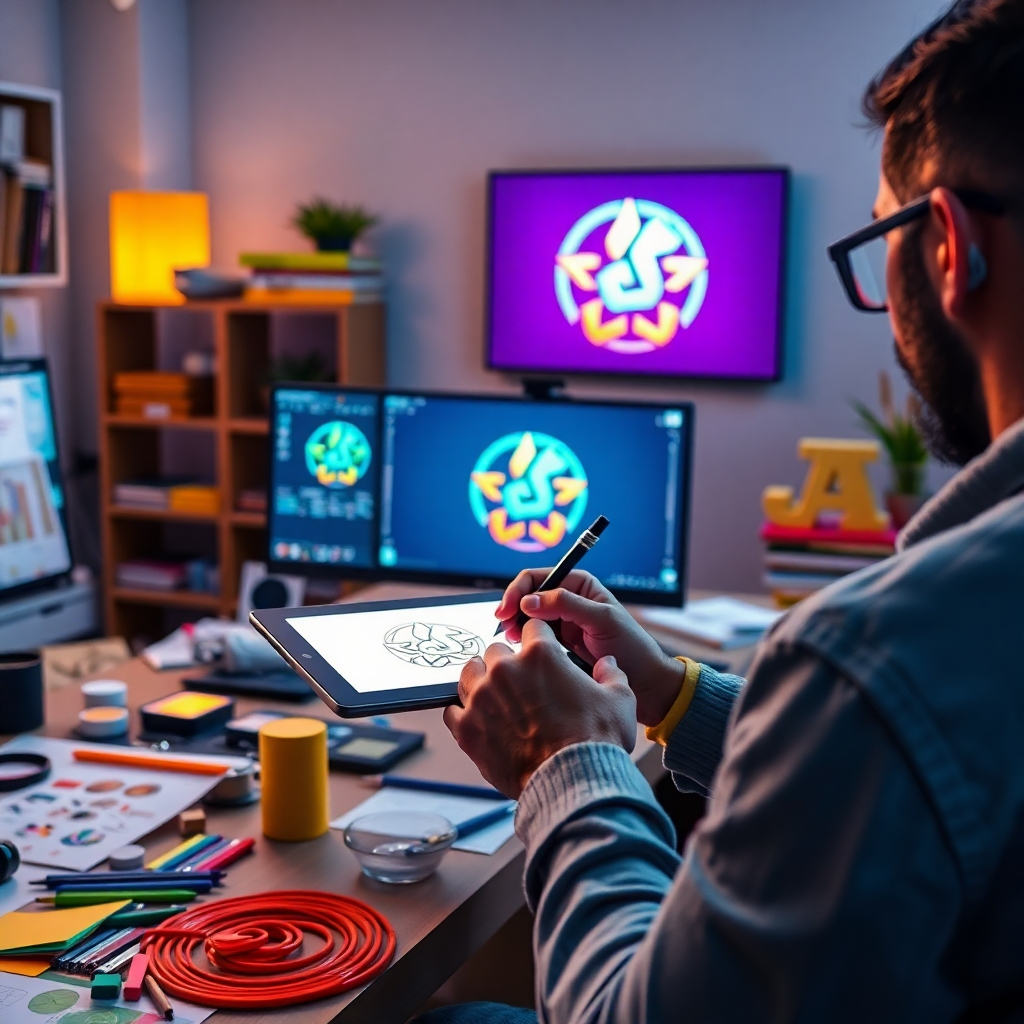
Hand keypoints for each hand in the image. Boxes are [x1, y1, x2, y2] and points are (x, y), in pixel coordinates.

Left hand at [444, 618, 636, 797]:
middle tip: (519, 682)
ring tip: (494, 696)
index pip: (532, 628)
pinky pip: (453, 710)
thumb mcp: (619, 699)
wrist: (572, 782)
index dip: (538, 639)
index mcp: (540, 655)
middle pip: (495, 649)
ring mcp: (481, 698)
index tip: (539, 651)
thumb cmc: (596, 740)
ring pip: (469, 673)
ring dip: (481, 681)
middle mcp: (505, 670)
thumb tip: (608, 663)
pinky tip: (478, 720)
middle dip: (507, 661)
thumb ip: (612, 674)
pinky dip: (464, 713)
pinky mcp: (466, 728)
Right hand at [495, 569, 685, 725]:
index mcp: (580, 584)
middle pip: (528, 595)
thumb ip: (566, 605)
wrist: (645, 681)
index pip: (538, 577)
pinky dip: (525, 639)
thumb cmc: (631, 646)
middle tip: (506, 629)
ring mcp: (562, 620)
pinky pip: (534, 634)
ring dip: (516, 624)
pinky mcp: (560, 641)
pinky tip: (522, 648)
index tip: (507, 610)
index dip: (518, 591)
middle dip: (514, 609)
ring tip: (514, 640)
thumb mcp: (601, 620)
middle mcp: (568, 598)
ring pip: (527, 616)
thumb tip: (529, 600)